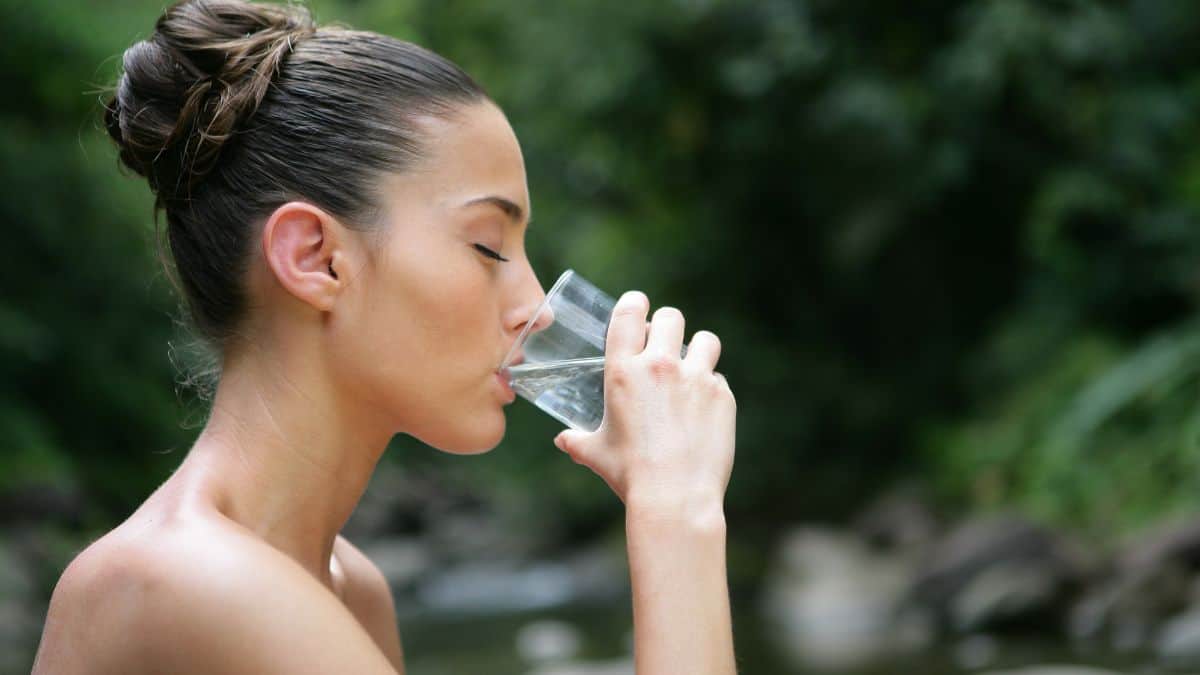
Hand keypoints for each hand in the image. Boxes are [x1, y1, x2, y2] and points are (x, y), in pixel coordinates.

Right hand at [554, 291, 735, 512]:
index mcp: (623, 371)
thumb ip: (577, 441)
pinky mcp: (722, 395)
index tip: (638, 306)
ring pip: (705, 340)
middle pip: (671, 317)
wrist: (675, 496)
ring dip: (697, 349)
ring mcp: (695, 378)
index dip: (634, 303)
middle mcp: (660, 366)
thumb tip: (563, 441)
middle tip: (664, 344)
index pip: (628, 313)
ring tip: (691, 369)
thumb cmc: (630, 474)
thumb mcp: (596, 454)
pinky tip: (702, 410)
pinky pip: (718, 378)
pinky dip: (711, 388)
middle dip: (666, 326)